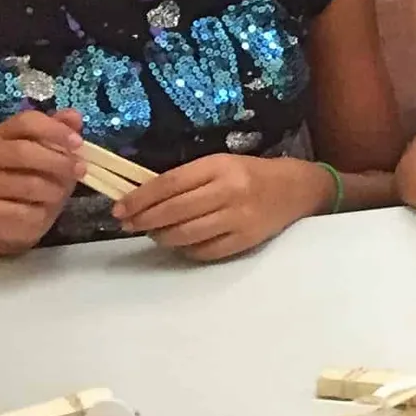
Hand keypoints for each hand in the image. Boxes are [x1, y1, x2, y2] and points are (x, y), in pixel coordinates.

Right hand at [0, 109, 84, 254]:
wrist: (9, 221)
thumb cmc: (36, 182)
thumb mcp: (53, 157)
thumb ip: (61, 135)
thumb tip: (74, 115)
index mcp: (3, 134)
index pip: (25, 121)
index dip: (54, 130)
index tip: (79, 143)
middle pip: (22, 151)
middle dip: (58, 162)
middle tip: (80, 170)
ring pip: (26, 184)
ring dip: (54, 191)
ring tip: (59, 194)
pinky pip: (20, 211)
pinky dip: (40, 213)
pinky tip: (40, 212)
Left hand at [113, 155, 328, 261]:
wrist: (295, 189)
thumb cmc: (250, 174)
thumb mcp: (219, 165)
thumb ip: (185, 179)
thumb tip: (142, 198)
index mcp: (219, 167)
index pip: (169, 184)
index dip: (139, 198)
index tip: (120, 208)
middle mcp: (230, 191)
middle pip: (174, 210)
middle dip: (144, 220)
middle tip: (128, 224)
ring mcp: (239, 218)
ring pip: (187, 234)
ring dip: (162, 236)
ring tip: (154, 233)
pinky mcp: (247, 239)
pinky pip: (206, 250)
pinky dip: (186, 250)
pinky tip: (180, 243)